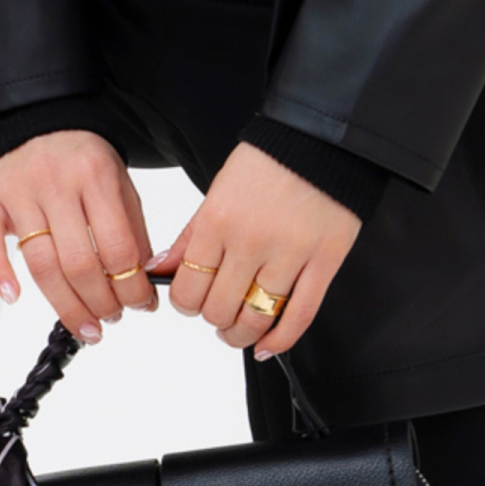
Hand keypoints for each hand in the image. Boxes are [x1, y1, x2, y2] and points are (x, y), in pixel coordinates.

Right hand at [0, 131, 158, 337]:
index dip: (132, 286)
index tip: (140, 306)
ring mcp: (19, 192)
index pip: (117, 246)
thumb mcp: (118, 183)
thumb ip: (132, 229)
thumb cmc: (79, 159)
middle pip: (79, 263)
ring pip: (40, 264)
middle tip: (110, 321)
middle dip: (100, 304)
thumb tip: (142, 282)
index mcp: (95, 177)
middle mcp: (56, 183)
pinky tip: (14, 297)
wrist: (35, 118)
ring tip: (85, 327)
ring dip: (64, 305)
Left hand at [156, 142, 361, 359]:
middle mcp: (252, 241)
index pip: (188, 288)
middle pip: (218, 310)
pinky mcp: (325, 262)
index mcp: (219, 220)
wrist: (324, 139)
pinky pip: (300, 315)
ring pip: (255, 319)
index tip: (191, 301)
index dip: (185, 304)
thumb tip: (160, 270)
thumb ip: (189, 236)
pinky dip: (281, 340)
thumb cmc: (269, 161)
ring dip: (240, 334)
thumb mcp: (217, 192)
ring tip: (238, 330)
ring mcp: (290, 254)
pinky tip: (267, 346)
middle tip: (218, 311)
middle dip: (212, 319)